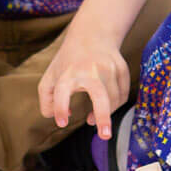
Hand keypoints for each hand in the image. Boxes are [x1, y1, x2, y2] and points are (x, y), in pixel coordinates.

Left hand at [37, 25, 129, 139]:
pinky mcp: (121, 68)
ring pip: (114, 99)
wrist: (92, 35)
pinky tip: (107, 106)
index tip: (62, 122)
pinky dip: (116, 104)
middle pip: (100, 95)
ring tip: (93, 120)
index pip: (62, 90)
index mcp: (69, 72)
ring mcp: (109, 68)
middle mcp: (90, 70)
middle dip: (103, 117)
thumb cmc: (69, 61)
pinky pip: (123, 94)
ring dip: (106, 114)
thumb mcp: (51, 76)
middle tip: (104, 135)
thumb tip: (62, 118)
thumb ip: (47, 100)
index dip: (61, 107)